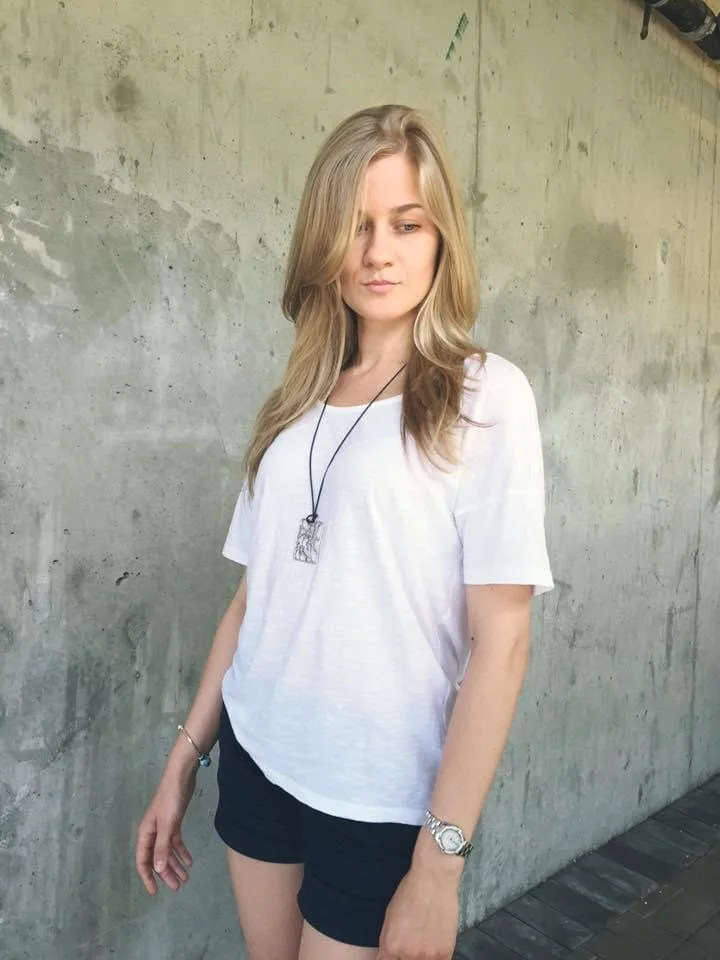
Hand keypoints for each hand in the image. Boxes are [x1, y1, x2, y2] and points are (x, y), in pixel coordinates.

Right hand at [135, 765, 196, 894]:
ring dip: (175, 865)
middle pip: (157, 859)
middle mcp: (152, 833)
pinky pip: (176, 843)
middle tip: (178, 887)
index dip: (147, 878)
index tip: (154, 892)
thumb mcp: (167, 824)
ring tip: (186, 878)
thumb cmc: (170, 799)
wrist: (181, 777)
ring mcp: (163, 828)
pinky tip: (189, 861)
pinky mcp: (174, 823)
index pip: (143, 861)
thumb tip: (157, 870)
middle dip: (166, 874)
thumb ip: (162, 847)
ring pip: (167, 852)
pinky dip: (182, 852)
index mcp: (146, 834)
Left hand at [378, 864, 459, 959]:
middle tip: (410, 945)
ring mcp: (428, 955)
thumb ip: (389, 942)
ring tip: (423, 942)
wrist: (433, 879)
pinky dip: (435, 957)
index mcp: (391, 946)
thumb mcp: (390, 917)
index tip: (394, 955)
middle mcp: (408, 954)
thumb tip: (389, 955)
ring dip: (421, 957)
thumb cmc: (410, 892)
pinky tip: (433, 946)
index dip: (390, 958)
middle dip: (404, 957)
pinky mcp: (446, 952)